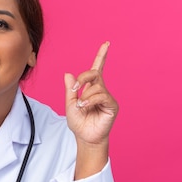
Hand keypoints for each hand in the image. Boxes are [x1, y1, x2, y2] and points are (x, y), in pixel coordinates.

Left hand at [64, 42, 118, 177]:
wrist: (85, 137)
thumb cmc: (79, 123)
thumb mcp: (69, 104)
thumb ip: (70, 89)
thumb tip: (68, 74)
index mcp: (90, 88)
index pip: (97, 69)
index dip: (102, 56)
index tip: (106, 43)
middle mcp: (100, 90)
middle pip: (94, 73)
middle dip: (84, 77)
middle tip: (75, 90)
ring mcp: (107, 97)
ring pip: (96, 86)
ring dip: (84, 96)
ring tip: (81, 107)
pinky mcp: (112, 105)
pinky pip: (101, 96)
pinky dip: (90, 100)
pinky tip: (85, 107)